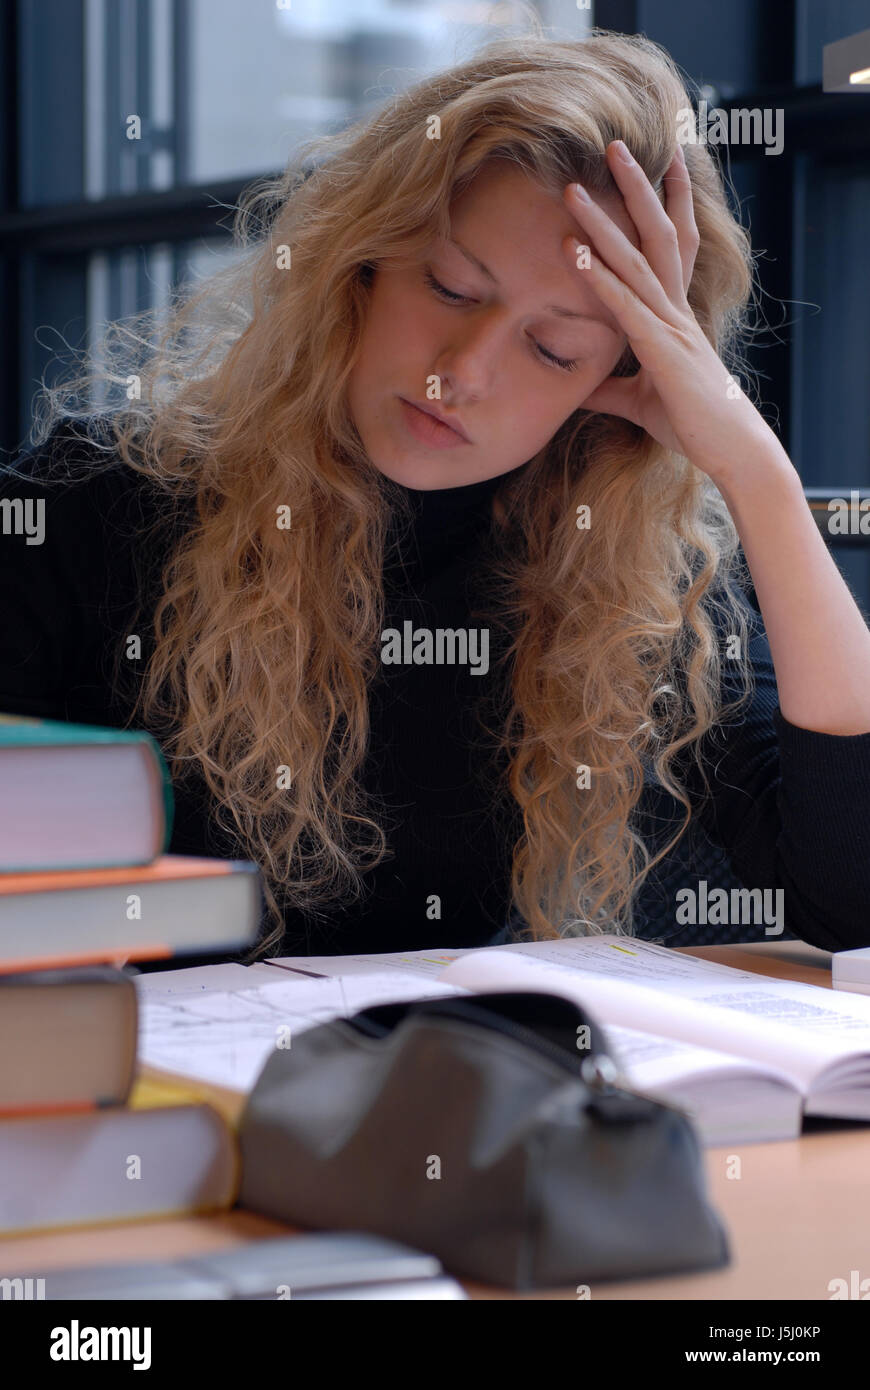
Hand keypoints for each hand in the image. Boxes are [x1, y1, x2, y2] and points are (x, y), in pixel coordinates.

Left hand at [562, 140, 779, 482]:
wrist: (729, 449)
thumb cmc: (692, 423)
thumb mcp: (638, 401)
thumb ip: (607, 389)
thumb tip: (577, 388)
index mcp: (674, 313)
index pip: (671, 244)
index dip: (665, 202)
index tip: (657, 161)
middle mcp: (675, 308)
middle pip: (656, 234)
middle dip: (636, 187)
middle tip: (616, 144)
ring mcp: (671, 324)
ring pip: (635, 260)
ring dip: (602, 222)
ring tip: (575, 188)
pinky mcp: (662, 350)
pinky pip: (625, 305)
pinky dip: (598, 278)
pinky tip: (575, 253)